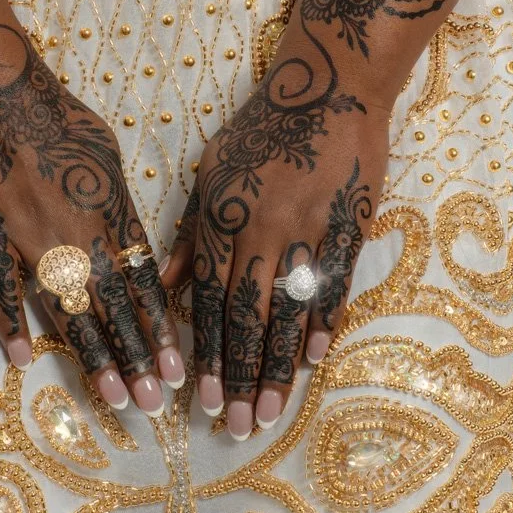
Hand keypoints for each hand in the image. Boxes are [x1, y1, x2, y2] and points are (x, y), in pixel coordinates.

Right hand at [0, 0, 183, 414]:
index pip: (142, 282)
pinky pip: (0, 288)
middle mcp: (76, 231)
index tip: (177, 368)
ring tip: (113, 398)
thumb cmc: (50, 109)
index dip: (159, 328)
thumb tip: (128, 236)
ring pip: (67, 309)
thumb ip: (117, 199)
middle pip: (113, 307)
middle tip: (155, 404)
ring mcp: (29, 237)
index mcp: (109, 209)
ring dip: (93, 357)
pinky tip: (24, 360)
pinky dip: (11, 324)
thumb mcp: (104, 149)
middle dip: (137, 359)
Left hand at [162, 25, 388, 439]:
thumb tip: (164, 286)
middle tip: (232, 426)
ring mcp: (306, 231)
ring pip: (287, 313)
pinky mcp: (348, 226)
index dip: (203, 353)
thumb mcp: (211, 171)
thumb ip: (190, 232)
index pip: (208, 300)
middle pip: (245, 318)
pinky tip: (313, 362)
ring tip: (268, 414)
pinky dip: (322, 326)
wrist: (329, 86)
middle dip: (236, 377)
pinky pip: (333, 286)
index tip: (197, 399)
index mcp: (222, 220)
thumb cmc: (264, 129)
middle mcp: (260, 231)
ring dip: (276, 369)